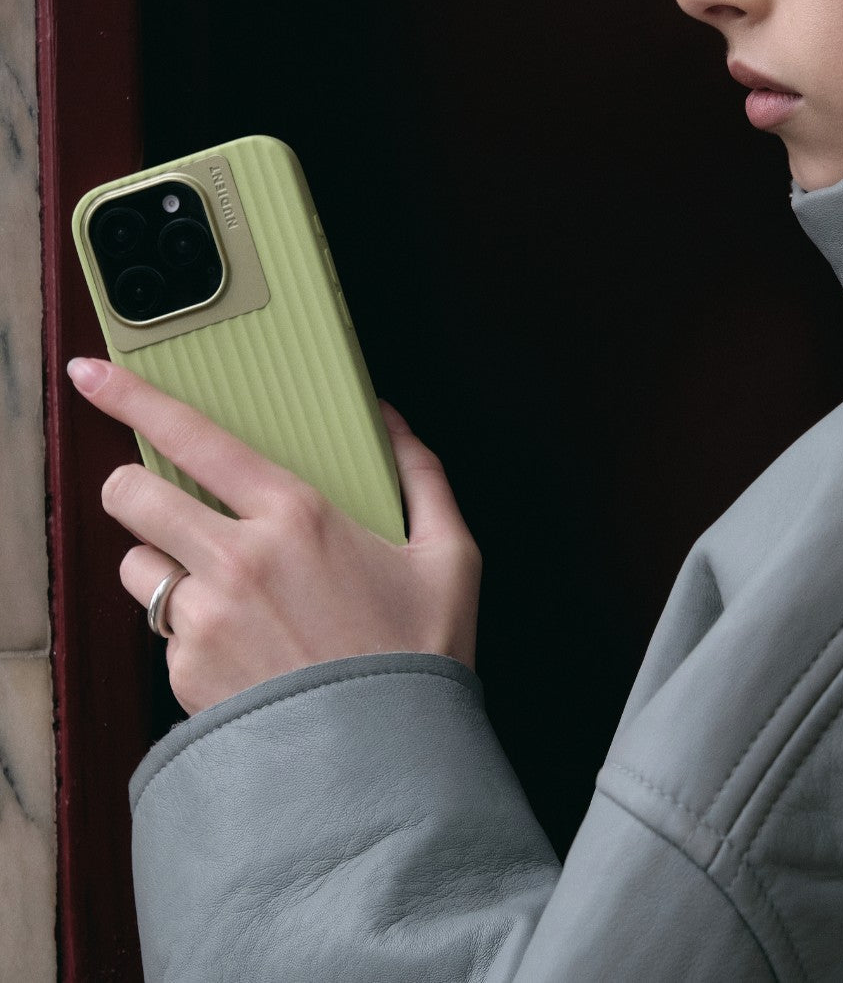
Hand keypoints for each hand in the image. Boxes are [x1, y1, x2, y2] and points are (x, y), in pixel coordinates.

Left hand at [66, 357, 482, 715]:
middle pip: (130, 496)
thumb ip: (421, 475)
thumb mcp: (449, 556)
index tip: (93, 374)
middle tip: (159, 500)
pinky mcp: (184, 675)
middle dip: (133, 489)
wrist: (388, 767)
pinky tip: (241, 647)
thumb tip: (391, 420)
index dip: (131, 397)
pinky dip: (187, 630)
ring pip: (136, 566)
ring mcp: (203, 621)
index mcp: (296, 516)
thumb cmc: (418, 657)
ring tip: (219, 589)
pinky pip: (161, 633)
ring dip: (162, 565)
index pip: (192, 437)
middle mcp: (237, 560)